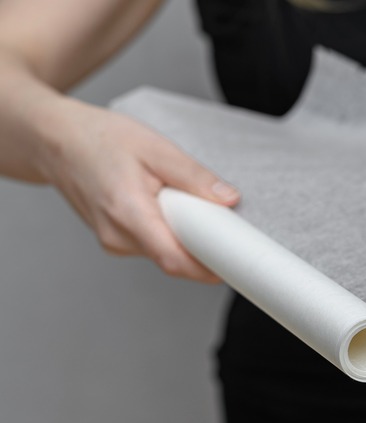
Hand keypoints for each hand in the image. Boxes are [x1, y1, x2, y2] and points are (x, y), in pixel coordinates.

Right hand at [35, 98, 239, 282]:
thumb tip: (229, 198)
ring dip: (186, 238)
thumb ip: (194, 176)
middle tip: (225, 225)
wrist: (56, 141)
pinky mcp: (115, 241)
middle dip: (204, 248)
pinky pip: (153, 246)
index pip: (175, 260)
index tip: (237, 262)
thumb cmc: (99, 139)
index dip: (209, 268)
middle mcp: (117, 237)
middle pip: (174, 260)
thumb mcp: (155, 148)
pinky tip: (170, 209)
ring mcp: (113, 242)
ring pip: (165, 254)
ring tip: (190, 206)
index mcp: (127, 213)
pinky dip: (170, 233)